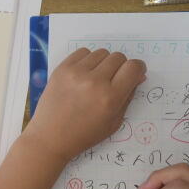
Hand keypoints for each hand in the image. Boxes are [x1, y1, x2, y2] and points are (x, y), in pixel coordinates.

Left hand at [22, 48, 145, 160]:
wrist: (50, 136)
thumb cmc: (84, 134)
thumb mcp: (114, 122)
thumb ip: (128, 97)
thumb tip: (138, 75)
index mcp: (110, 98)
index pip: (133, 67)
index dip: (137, 69)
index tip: (133, 74)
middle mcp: (94, 82)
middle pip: (118, 57)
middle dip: (120, 67)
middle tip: (112, 80)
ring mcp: (76, 73)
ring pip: (101, 53)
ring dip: (103, 63)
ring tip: (95, 78)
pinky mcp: (62, 69)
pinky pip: (83, 52)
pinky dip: (87, 60)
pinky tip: (83, 74)